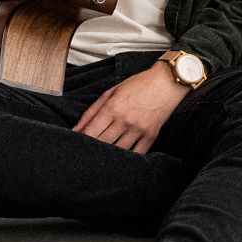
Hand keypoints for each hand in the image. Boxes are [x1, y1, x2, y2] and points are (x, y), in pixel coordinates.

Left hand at [72, 62, 190, 152]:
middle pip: (101, 143)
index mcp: (113, 107)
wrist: (168, 82)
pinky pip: (137, 154)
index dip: (79, 140)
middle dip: (91, 150)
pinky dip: (127, 159)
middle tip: (84, 154)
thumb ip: (92, 111)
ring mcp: (139, 129)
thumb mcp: (112, 92)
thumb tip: (76, 129)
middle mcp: (125, 120)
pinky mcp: (151, 135)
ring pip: (118, 151)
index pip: (90, 131)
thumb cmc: (139, 84)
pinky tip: (120, 159)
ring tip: (100, 158)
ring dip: (107, 155)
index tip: (74, 146)